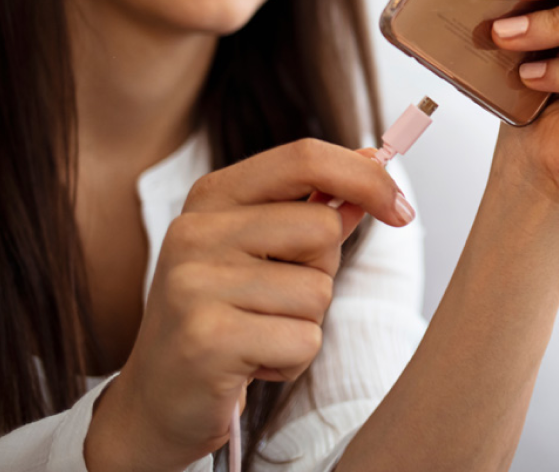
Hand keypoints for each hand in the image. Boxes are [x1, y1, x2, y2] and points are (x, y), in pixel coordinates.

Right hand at [85, 140, 413, 471]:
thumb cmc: (223, 316)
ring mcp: (195, 284)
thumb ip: (314, 210)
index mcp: (211, 198)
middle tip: (276, 300)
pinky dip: (291, 360)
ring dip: (304, 322)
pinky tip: (250, 364)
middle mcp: (195, 232)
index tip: (401, 207)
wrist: (157, 399)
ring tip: (257, 333)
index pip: (304, 158)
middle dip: (322, 271)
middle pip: (322, 227)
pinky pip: (304, 340)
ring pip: (318, 289)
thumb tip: (371, 164)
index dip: (365, 178)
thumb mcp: (264, 252)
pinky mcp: (207, 339)